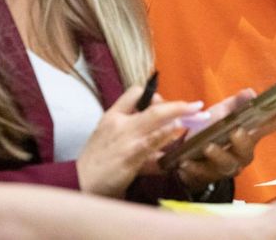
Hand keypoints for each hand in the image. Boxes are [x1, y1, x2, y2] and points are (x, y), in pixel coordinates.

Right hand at [76, 85, 201, 197]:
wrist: (79, 182)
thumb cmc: (95, 165)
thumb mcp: (107, 141)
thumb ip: (130, 135)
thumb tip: (156, 139)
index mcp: (112, 116)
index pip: (134, 93)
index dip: (154, 95)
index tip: (166, 105)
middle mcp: (120, 122)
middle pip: (153, 106)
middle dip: (178, 105)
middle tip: (196, 106)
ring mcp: (126, 138)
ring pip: (156, 118)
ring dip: (179, 114)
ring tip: (197, 114)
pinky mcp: (130, 155)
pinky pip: (152, 141)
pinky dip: (167, 133)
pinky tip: (178, 130)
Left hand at [176, 89, 275, 191]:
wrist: (183, 155)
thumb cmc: (208, 131)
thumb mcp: (220, 113)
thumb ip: (234, 104)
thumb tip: (250, 93)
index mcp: (248, 134)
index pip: (271, 124)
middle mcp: (242, 153)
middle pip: (248, 150)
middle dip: (243, 142)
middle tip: (235, 132)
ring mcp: (226, 167)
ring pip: (227, 165)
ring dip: (218, 155)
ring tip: (206, 148)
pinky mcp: (208, 177)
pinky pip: (204, 174)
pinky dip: (194, 168)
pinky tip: (185, 164)